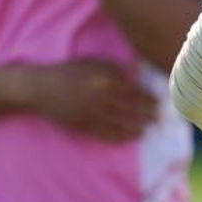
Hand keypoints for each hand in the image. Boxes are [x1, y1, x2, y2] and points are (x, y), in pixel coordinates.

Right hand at [22, 58, 157, 142]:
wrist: (41, 87)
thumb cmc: (68, 72)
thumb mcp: (91, 63)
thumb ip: (113, 68)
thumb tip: (135, 74)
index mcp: (104, 78)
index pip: (133, 88)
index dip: (148, 96)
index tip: (160, 101)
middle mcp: (101, 95)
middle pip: (131, 106)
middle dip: (148, 113)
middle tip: (160, 118)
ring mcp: (92, 111)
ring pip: (121, 121)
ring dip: (137, 127)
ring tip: (147, 130)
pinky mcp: (84, 124)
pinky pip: (106, 133)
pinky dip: (120, 136)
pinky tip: (129, 138)